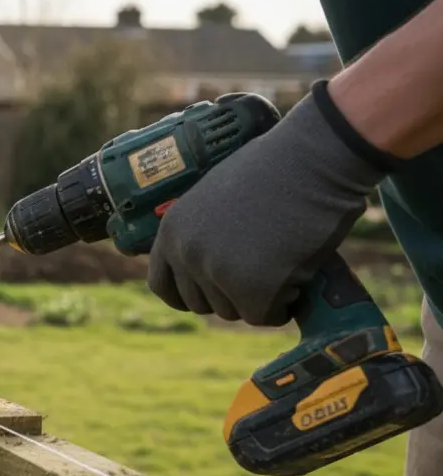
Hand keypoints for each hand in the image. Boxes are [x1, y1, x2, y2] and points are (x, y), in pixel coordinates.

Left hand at [148, 83, 392, 326]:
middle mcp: (187, 254)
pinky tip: (296, 273)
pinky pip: (266, 316)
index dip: (187, 295)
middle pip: (201, 304)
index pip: (162, 286)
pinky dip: (284, 304)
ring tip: (281, 259)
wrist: (314, 159)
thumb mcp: (215, 197)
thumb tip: (204, 267)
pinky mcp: (254, 290)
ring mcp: (218, 273)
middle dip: (231, 294)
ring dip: (260, 296)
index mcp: (172, 231)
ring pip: (234, 311)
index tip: (209, 295)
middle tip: (262, 268)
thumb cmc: (274, 169)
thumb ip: (201, 232)